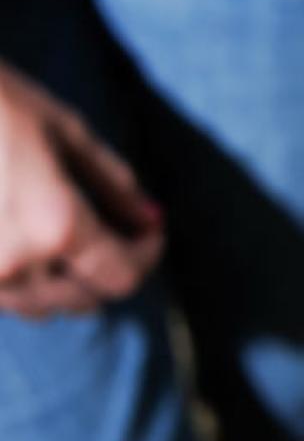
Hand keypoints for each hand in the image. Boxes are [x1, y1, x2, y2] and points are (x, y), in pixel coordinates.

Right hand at [0, 62, 163, 317]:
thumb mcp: (67, 133)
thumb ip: (114, 185)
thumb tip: (151, 219)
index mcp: (56, 228)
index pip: (122, 277)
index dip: (146, 255)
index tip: (150, 229)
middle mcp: (15, 265)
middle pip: (83, 300)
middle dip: (108, 268)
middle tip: (117, 229)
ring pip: (38, 307)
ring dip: (64, 282)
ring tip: (70, 234)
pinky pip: (1, 297)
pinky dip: (24, 280)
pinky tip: (27, 238)